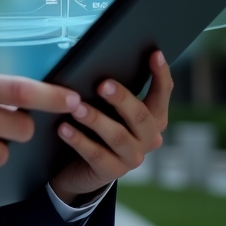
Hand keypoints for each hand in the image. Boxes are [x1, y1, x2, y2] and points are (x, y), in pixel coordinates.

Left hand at [49, 50, 171, 205]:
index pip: (163, 94)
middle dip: (121, 99)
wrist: (81, 166)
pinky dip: (79, 140)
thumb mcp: (109, 107)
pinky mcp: (111, 172)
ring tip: (76, 107)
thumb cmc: (98, 126)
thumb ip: (112, 91)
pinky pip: (95, 155)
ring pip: (117, 136)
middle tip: (102, 84)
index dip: (161, 75)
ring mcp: (132, 158)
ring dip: (96, 120)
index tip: (155, 54)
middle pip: (140, 116)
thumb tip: (99, 60)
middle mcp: (149, 138)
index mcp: (153, 118)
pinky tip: (63, 129)